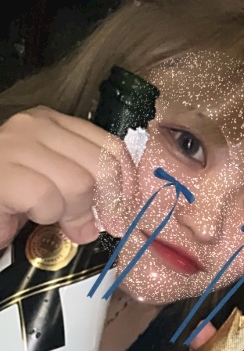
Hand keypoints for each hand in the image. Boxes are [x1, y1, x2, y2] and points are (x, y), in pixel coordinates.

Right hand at [0, 106, 134, 248]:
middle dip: (98, 206)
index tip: (121, 213)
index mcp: (51, 123)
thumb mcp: (52, 188)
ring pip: (77, 183)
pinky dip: (44, 216)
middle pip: (100, 166)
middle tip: (83, 228)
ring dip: (67, 214)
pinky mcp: (1, 172)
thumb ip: (84, 190)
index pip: (111, 146)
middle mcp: (33, 125)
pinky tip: (26, 215)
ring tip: (45, 218)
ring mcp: (14, 144)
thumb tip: (118, 213)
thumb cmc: (7, 201)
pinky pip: (46, 197)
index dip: (124, 185)